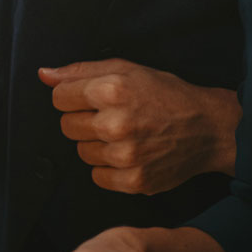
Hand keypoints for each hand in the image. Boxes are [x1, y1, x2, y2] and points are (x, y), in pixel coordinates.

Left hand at [41, 60, 239, 194]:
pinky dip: (107, 167)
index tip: (89, 98)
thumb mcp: (127, 69)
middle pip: (66, 126)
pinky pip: (97, 176)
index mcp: (113, 90)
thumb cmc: (166, 95)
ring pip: (81, 152)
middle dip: (82, 119)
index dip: (72, 97)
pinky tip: (127, 154)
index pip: (60, 98)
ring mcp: (125, 156)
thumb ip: (81, 71)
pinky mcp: (135, 181)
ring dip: (95, 144)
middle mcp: (116, 124)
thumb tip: (44, 75)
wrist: (207, 128)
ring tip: (121, 135)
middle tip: (108, 116)